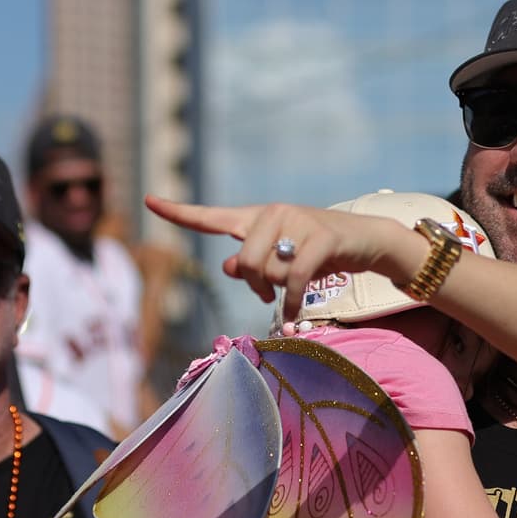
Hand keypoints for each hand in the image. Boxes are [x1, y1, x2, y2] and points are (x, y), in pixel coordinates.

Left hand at [144, 196, 414, 320]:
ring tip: (290, 297)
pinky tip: (294, 316)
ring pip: (269, 271)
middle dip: (254, 286)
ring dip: (278, 293)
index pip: (212, 216)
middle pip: (243, 262)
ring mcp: (297, 222)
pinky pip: (295, 279)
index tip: (149, 201)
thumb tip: (227, 266)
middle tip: (267, 295)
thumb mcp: (283, 258)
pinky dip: (292, 302)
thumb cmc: (321, 251)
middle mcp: (273, 214)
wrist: (367, 240)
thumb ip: (252, 263)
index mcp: (258, 218)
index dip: (179, 212)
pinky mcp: (320, 239)